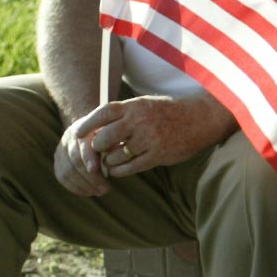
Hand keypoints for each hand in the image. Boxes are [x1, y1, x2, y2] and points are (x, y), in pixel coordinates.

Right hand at [54, 119, 110, 197]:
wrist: (94, 130)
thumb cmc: (110, 135)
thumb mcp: (115, 135)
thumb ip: (115, 145)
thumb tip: (118, 158)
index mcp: (84, 129)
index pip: (82, 145)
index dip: (88, 158)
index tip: (94, 170)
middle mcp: (69, 138)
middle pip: (75, 161)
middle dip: (91, 178)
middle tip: (105, 189)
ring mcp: (61, 149)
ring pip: (67, 171)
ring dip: (84, 185)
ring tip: (99, 192)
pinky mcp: (58, 160)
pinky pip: (62, 177)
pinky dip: (75, 187)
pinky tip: (88, 192)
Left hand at [71, 94, 234, 181]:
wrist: (199, 119)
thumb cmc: (167, 112)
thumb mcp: (144, 105)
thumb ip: (123, 115)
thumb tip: (95, 131)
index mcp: (135, 106)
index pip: (103, 114)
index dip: (87, 124)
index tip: (77, 134)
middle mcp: (140, 122)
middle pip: (104, 138)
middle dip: (97, 147)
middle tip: (98, 150)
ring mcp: (149, 139)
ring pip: (115, 156)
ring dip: (109, 161)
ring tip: (111, 160)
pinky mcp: (157, 155)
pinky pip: (130, 167)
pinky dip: (120, 170)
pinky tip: (119, 169)